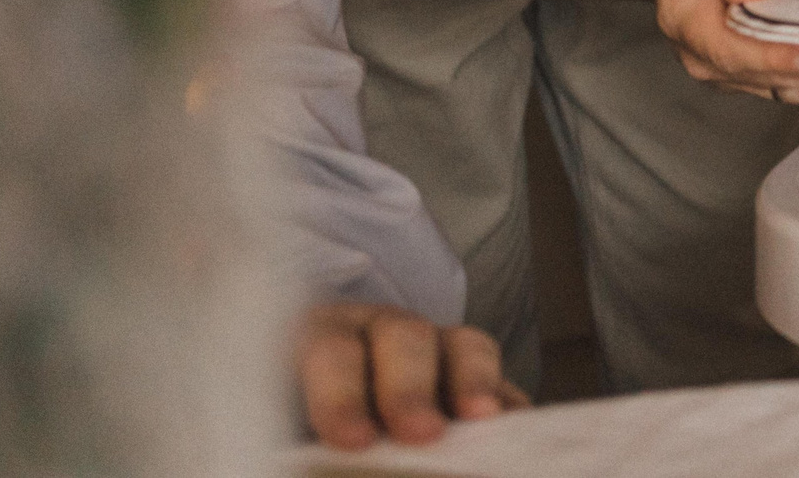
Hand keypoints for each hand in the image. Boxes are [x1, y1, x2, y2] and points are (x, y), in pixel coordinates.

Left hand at [295, 301, 527, 449]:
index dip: (341, 393)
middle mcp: (379, 333)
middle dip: (411, 389)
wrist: (312, 444)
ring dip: (474, 385)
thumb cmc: (291, 432)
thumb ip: (304, 457)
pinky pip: (502, 382)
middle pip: (403, 339)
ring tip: (484, 422)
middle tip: (422, 435)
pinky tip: (516, 430)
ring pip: (462, 346)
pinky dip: (510, 405)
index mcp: (316, 342)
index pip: (329, 351)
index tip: (351, 442)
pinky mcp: (473, 380)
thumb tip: (323, 465)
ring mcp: (434, 350)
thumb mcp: (283, 439)